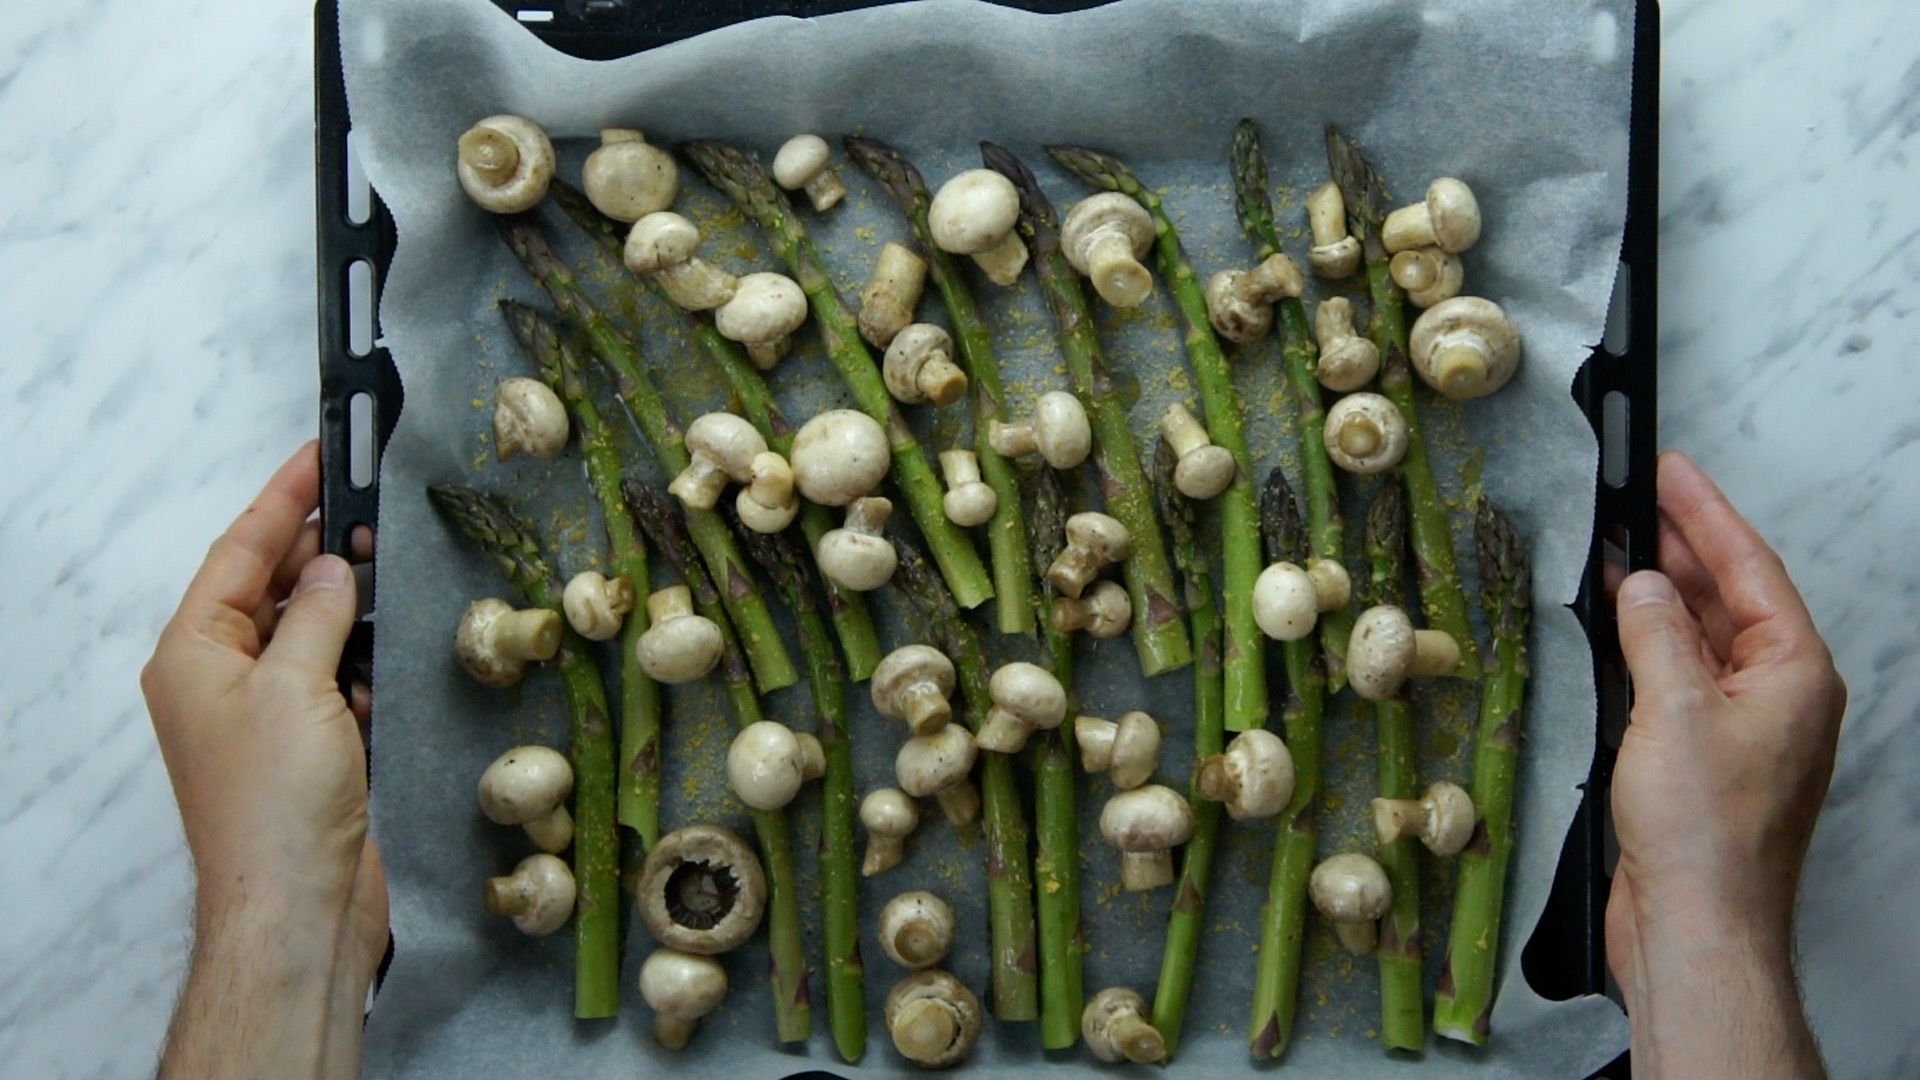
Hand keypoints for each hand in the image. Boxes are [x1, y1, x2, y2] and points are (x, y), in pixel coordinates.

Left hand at [143, 442, 386, 1079]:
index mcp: (194, 654)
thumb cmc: (279, 800)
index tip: (323, 454)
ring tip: (389, 558)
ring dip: (341, 600)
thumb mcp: (296, 688)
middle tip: (371, 501)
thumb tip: (331, 567)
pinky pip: (328, 679)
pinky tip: (387, 639)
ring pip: (301, 632)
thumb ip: (316, 615)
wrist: (297, 906)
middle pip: (265, 588)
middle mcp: (218, 679)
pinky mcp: (303, 750)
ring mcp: (261, 717)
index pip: (238, 554)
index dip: (282, 500)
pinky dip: (356, 655)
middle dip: (314, 545)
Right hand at [1608, 451, 1841, 1078]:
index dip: (1707, 515)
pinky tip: (1614, 633)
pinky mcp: (1704, 761)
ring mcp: (1744, 731)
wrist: (1695, 924)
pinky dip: (1646, 649)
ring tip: (1616, 552)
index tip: (1671, 470)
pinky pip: (1679, 681)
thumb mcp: (1672, 709)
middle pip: (1732, 600)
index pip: (1751, 571)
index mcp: (1795, 674)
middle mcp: (1779, 698)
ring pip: (1703, 640)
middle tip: (1637, 498)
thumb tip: (1640, 585)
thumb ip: (1656, 634)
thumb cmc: (1704, 834)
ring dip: (1659, 599)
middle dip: (1683, 549)